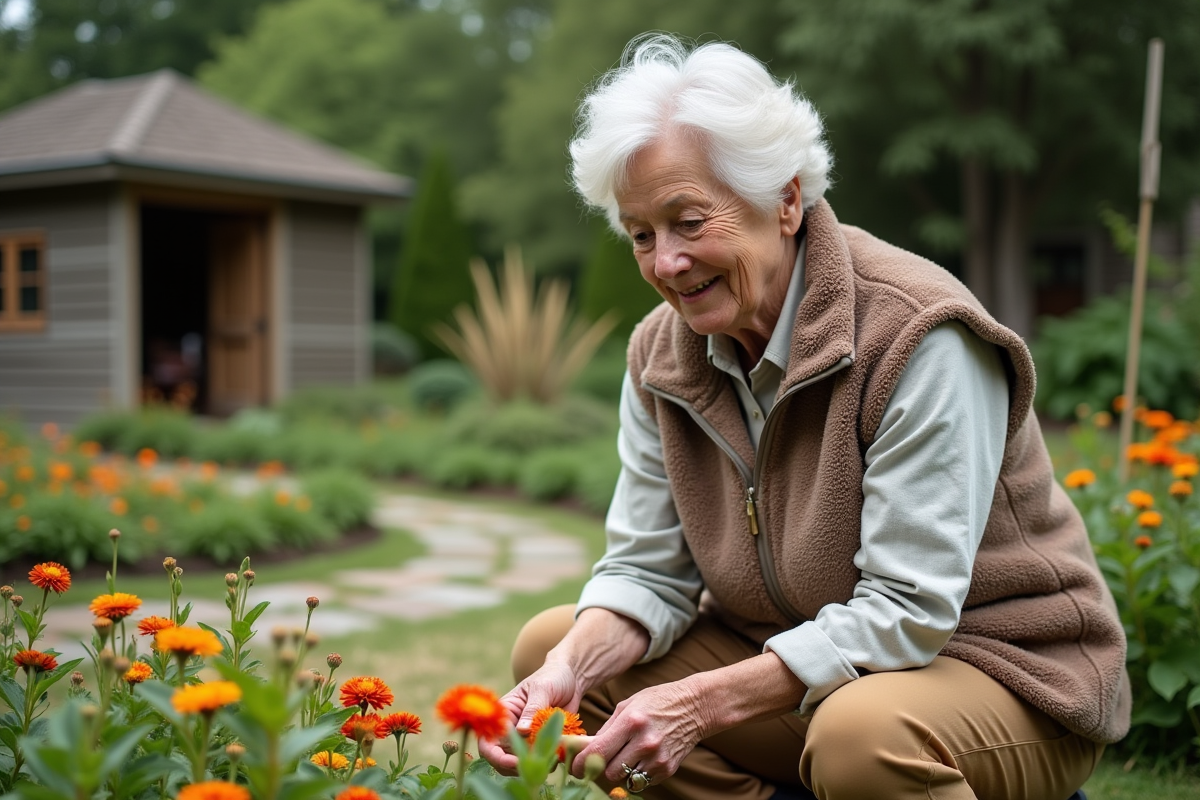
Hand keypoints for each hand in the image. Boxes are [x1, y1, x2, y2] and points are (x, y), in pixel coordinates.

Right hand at [479, 659, 582, 774]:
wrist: (572, 678)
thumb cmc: (553, 677)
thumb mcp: (542, 689)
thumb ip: (532, 709)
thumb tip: (521, 731)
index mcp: (503, 714)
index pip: (488, 740)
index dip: (495, 755)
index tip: (514, 762)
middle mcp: (510, 729)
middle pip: (500, 758)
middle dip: (513, 767)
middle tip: (534, 769)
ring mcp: (525, 738)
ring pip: (518, 763)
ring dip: (531, 768)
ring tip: (549, 763)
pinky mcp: (540, 744)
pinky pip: (538, 761)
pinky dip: (545, 765)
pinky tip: (556, 759)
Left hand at [572, 679, 707, 788]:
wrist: (695, 706)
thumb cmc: (657, 702)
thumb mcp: (628, 705)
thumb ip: (607, 728)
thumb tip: (585, 747)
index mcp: (631, 722)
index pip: (597, 752)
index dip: (580, 763)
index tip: (573, 767)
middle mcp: (644, 742)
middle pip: (609, 771)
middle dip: (603, 765)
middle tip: (606, 756)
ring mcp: (657, 758)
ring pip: (625, 778)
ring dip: (621, 770)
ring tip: (628, 753)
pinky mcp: (667, 769)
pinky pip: (642, 780)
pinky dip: (638, 772)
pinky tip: (644, 756)